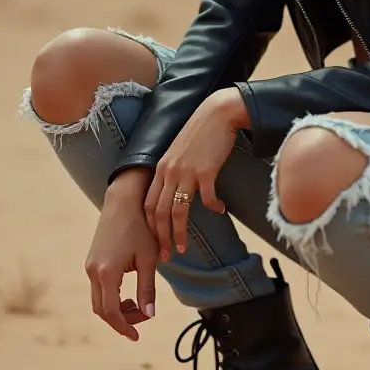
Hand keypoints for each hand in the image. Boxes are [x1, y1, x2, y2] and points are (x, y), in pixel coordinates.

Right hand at [85, 170, 158, 339]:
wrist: (124, 202)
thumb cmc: (140, 228)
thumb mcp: (148, 259)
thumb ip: (148, 288)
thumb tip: (150, 314)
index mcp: (107, 273)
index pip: (112, 312)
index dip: (124, 327)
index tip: (137, 336)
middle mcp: (93, 272)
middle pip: (102, 310)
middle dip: (121, 320)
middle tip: (142, 320)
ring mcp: (89, 266)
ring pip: (98, 301)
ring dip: (116, 310)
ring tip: (138, 306)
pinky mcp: (91, 262)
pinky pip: (98, 289)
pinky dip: (112, 298)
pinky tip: (129, 295)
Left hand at [143, 88, 249, 260]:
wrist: (218, 113)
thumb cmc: (201, 132)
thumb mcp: (180, 152)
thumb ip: (175, 171)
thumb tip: (179, 192)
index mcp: (161, 168)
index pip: (149, 204)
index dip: (151, 226)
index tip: (157, 242)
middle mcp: (169, 172)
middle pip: (160, 213)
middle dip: (161, 238)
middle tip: (166, 255)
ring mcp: (186, 172)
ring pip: (177, 212)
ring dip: (179, 233)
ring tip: (183, 248)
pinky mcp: (205, 171)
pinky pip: (207, 198)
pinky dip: (213, 207)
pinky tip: (219, 209)